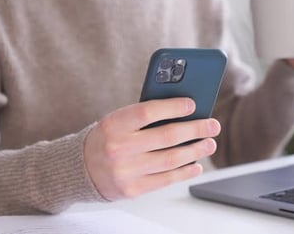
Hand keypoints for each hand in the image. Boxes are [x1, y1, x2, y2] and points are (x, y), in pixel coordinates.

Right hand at [84, 97, 219, 200]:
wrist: (80, 169)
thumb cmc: (106, 139)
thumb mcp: (117, 122)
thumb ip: (143, 116)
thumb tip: (183, 112)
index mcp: (113, 125)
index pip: (147, 112)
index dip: (173, 107)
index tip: (193, 105)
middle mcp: (118, 148)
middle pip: (165, 137)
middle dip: (195, 130)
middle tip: (213, 125)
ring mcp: (125, 171)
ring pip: (170, 159)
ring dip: (195, 151)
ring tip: (209, 143)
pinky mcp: (132, 189)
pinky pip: (165, 179)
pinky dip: (184, 171)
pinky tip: (196, 164)